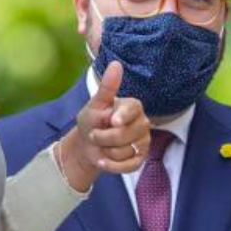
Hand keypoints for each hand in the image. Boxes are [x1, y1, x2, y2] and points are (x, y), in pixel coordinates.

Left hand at [56, 62, 151, 191]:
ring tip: (102, 145)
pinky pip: (128, 166)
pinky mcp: (139, 159)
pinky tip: (103, 160)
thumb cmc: (92, 121)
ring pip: (124, 151)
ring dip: (106, 151)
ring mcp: (143, 142)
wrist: (87, 145)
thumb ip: (107, 87)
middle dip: (103, 137)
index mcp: (133, 106)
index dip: (123, 116)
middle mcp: (142, 123)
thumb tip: (116, 64)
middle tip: (96, 134)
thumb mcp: (95, 104)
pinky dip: (111, 165)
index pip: (134, 110)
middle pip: (125, 134)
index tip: (113, 120)